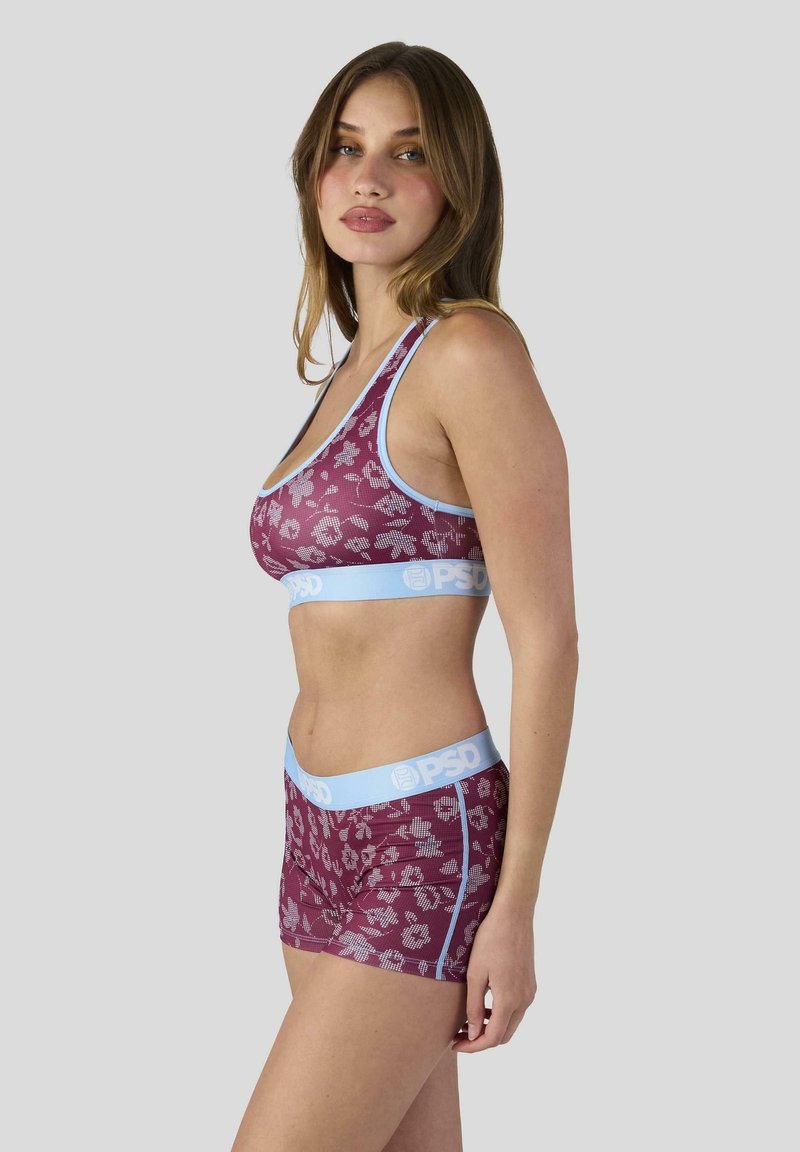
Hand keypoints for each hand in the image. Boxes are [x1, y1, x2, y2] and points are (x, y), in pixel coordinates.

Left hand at [450, 902, 536, 1051]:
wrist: (513, 914)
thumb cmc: (490, 939)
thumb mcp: (475, 974)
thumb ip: (474, 1007)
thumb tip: (473, 1034)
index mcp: (509, 1000)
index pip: (492, 1038)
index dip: (473, 1046)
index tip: (455, 1044)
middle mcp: (524, 1000)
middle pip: (504, 1036)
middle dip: (481, 1040)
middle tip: (459, 1035)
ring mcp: (529, 992)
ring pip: (511, 1024)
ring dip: (491, 1028)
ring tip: (468, 1021)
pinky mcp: (530, 984)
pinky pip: (516, 1010)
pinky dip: (500, 1015)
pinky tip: (484, 1005)